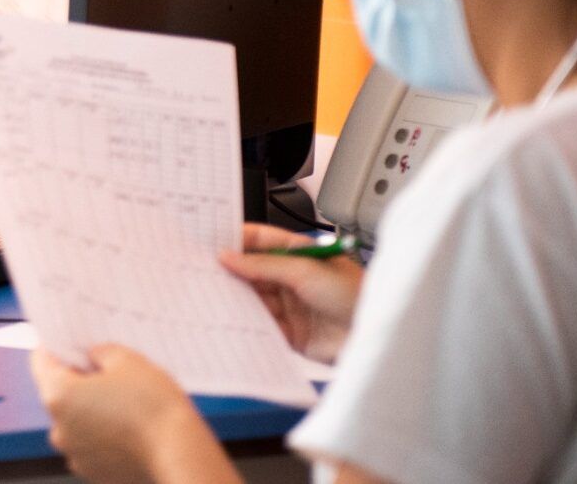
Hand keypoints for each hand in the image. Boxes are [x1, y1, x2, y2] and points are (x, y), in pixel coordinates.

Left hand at [30, 346, 234, 482]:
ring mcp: (75, 454)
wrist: (181, 454)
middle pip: (59, 393)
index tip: (68, 342)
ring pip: (76, 420)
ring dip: (92, 408)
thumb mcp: (127, 360)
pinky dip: (103, 433)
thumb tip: (93, 356)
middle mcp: (58, 428)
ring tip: (126, 400)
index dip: (56, 347)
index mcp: (58, 396)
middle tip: (108, 369)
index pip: (41, 361)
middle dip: (80, 379)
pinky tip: (129, 425)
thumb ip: (100, 352)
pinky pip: (91, 444)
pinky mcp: (94, 472)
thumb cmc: (155, 408)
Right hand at [219, 224, 363, 363]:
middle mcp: (294, 278)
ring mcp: (291, 305)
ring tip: (212, 293)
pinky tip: (231, 317)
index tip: (212, 240)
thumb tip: (229, 257)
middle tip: (204, 268)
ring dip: (236, 296)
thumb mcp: (304, 271)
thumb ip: (264, 265)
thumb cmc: (354, 296)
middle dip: (232, 270)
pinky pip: (261, 323)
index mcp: (301, 254)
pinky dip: (246, 321)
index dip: (238, 240)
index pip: (263, 241)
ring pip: (254, 297)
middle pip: (254, 271)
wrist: (372, 336)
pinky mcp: (290, 332)